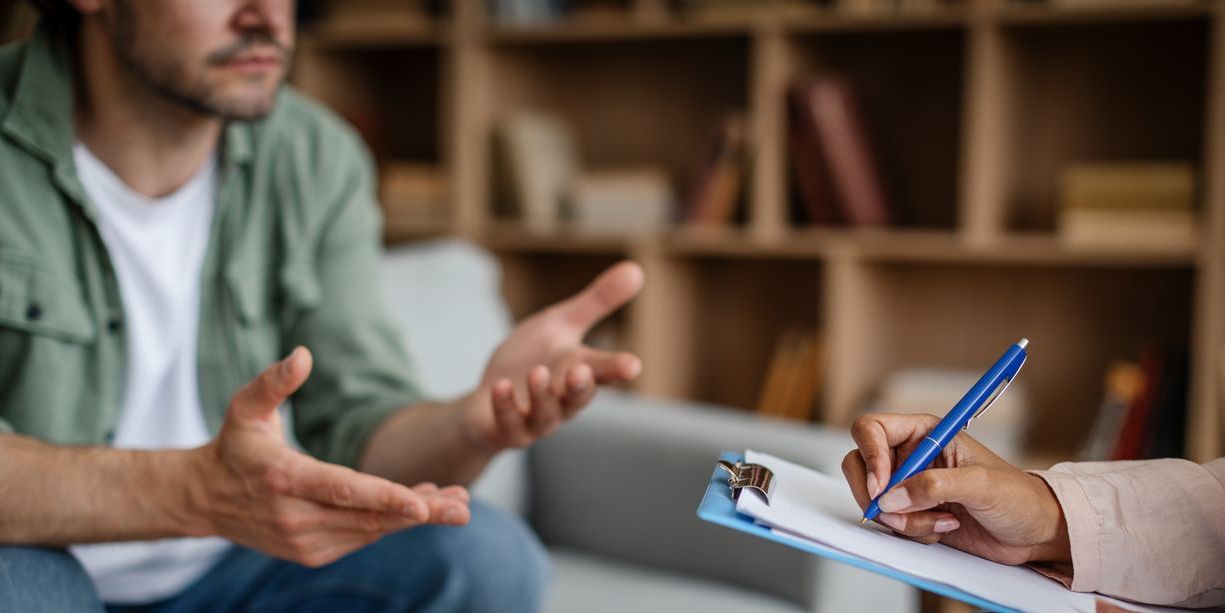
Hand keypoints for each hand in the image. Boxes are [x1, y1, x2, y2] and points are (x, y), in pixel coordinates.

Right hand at [189, 347, 470, 566]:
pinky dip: (391, 524)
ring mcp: (303, 541)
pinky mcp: (311, 553)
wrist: (203, 499)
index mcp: (283, 479)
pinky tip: (422, 507)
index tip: (423, 504)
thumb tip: (303, 354)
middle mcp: (294, 517)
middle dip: (419, 513)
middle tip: (462, 508)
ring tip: (456, 504)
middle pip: (367, 517)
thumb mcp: (245, 408)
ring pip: (370, 531)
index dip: (385, 498)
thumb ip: (274, 382)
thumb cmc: (235, 445)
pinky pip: (361, 538)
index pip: (342, 491)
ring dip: (413, 519)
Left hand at [463, 261, 644, 449]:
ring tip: (538, 373)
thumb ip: (597, 302)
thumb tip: (637, 269)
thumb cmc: (531, 359)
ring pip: (546, 413)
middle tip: (583, 370)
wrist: (488, 400)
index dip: (617, 369)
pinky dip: (505, 405)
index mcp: (579, 372)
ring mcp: (536, 419)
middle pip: (579, 398)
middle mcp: (563, 400)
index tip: (632, 365)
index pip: (604, 371)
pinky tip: (501, 386)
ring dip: (542, 394)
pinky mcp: (508, 429)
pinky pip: (509, 422)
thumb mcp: (562, 323)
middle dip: (582, 386)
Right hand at [841, 413, 1070, 565]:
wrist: (1033, 532)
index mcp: (925, 433)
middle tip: (898, 513)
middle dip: (875, 494)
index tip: (881, 485)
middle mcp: (911, 456)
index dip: (869, 454)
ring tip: (944, 519)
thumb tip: (892, 497)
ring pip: (875, 500)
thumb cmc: (1017, 496)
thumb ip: (934, 485)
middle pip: (860, 464)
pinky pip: (891, 524)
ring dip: (903, 518)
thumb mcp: (981, 484)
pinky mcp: (913, 513)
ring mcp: (909, 486)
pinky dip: (913, 531)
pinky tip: (946, 526)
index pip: (872, 429)